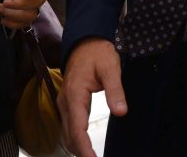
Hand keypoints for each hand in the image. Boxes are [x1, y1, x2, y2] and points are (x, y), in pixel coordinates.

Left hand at [0, 0, 50, 28]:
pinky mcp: (28, 10)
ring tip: (0, 9)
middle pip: (38, 2)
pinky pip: (25, 22)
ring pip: (32, 14)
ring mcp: (35, 1)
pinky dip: (14, 24)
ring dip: (16, 15)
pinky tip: (3, 19)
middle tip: (5, 2)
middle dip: (21, 5)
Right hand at [59, 37, 127, 156]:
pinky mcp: (68, 101)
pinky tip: (84, 144)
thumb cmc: (98, 52)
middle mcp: (66, 101)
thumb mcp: (111, 67)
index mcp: (75, 94)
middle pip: (70, 134)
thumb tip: (121, 112)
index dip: (84, 147)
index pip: (78, 128)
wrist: (85, 40)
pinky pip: (69, 124)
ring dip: (77, 146)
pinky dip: (75, 137)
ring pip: (67, 131)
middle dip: (80, 151)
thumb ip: (115, 90)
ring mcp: (65, 101)